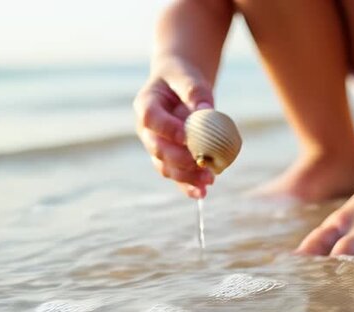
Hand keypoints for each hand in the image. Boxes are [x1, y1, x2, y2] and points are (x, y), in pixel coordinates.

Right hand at [133, 60, 215, 198]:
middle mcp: (147, 129)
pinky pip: (176, 174)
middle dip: (180, 159)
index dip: (167, 129)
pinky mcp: (169, 157)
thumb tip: (207, 112)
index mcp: (145, 104)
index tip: (187, 136)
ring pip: (165, 166)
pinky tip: (201, 193)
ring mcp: (156, 146)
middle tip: (202, 163)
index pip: (150, 118)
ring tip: (208, 181)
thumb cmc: (182, 78)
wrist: (179, 85)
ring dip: (186, 176)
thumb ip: (195, 92)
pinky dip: (187, 185)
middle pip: (157, 148)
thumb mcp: (188, 77)